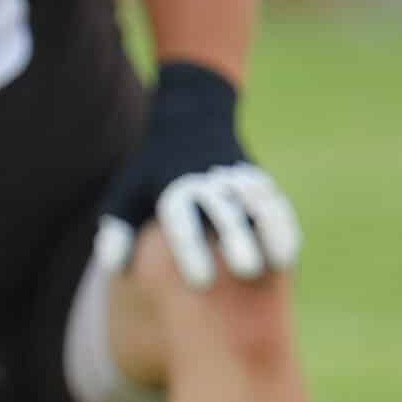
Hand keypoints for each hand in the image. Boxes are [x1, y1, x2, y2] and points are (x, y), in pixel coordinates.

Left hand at [100, 61, 300, 290]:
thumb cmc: (151, 171)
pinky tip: (287, 254)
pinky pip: (273, 200)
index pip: (182, 219)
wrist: (190, 120)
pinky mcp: (257, 178)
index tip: (199, 281)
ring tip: (281, 262)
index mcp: (173, 187)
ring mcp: (236, 177)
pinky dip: (282, 223)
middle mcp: (207, 180)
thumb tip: (113, 266)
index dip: (191, 248)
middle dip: (236, 237)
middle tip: (244, 271)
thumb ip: (118, 230)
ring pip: (257, 203)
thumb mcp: (127, 193)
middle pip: (224, 210)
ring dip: (269, 229)